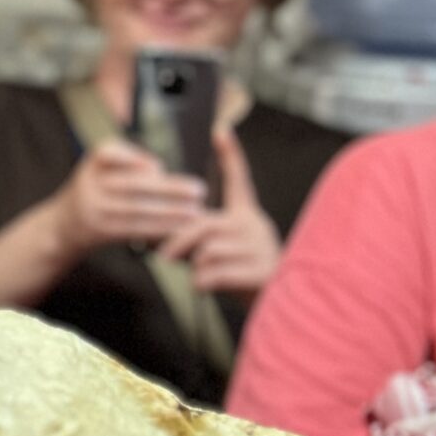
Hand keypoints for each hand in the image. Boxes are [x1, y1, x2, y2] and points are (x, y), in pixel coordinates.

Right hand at [51, 139, 206, 255]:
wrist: (62, 225)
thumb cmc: (96, 192)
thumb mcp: (103, 168)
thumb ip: (131, 164)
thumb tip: (164, 173)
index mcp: (93, 161)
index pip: (111, 153)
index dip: (134, 160)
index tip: (159, 167)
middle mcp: (89, 183)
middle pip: (134, 185)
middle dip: (170, 188)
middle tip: (199, 190)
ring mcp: (93, 207)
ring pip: (137, 209)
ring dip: (170, 212)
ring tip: (195, 212)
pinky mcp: (99, 230)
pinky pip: (134, 228)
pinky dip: (157, 228)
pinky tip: (176, 228)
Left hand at [158, 127, 280, 293]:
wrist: (274, 306)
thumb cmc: (238, 278)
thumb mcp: (215, 254)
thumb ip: (193, 241)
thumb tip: (161, 242)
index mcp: (246, 216)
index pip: (239, 181)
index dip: (230, 156)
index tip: (221, 130)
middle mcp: (256, 226)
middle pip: (203, 225)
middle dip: (177, 242)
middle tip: (165, 257)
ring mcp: (261, 247)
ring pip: (206, 251)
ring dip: (194, 268)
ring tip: (204, 276)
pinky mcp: (262, 271)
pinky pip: (214, 273)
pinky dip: (201, 284)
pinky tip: (209, 288)